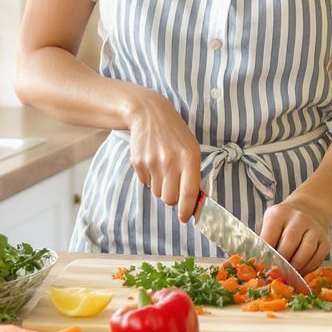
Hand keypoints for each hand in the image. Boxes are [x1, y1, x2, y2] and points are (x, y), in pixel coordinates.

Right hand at [125, 91, 203, 221]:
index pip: (189, 192)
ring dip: (160, 187)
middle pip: (170, 198)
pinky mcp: (138, 162)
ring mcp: (153, 162)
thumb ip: (193, 173)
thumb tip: (192, 201)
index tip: (185, 218)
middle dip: (172, 198)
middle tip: (172, 186)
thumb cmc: (175, 133)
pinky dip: (149, 178)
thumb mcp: (191, 148)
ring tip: (162, 168)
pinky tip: (151, 161)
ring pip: (156, 193)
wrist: (149, 113)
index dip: (187, 209)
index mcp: (189, 157)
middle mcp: (171, 161)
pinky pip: (145, 183)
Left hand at [259, 194, 331, 274]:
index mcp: (279, 214)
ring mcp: (314, 229)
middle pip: (289, 243)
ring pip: (306, 251)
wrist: (310, 209)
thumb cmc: (284, 222)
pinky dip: (308, 268)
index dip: (266, 254)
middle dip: (282, 262)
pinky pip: (318, 258)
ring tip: (288, 275)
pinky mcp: (326, 241)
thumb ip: (266, 240)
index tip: (263, 267)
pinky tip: (300, 272)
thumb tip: (261, 266)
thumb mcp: (271, 222)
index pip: (270, 236)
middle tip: (276, 274)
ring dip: (296, 266)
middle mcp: (299, 218)